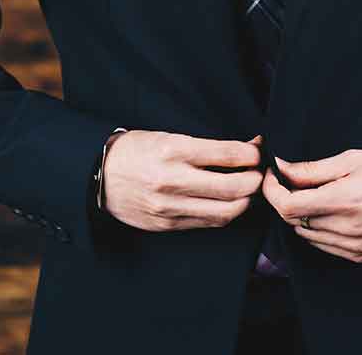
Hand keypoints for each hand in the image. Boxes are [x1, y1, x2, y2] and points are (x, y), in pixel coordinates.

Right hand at [101, 130, 264, 231]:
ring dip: (245, 201)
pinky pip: (207, 223)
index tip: (259, 151)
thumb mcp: (168, 136)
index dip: (251, 154)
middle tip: (261, 173)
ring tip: (249, 190)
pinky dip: (225, 214)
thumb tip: (241, 150)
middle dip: (255, 180)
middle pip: (232, 188)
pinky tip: (230, 203)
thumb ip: (203, 147)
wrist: (100, 175)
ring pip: (224, 211)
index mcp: (173, 150)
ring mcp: (170, 206)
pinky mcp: (167, 225)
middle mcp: (173, 180)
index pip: (226, 154)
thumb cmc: (137, 150)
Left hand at [261, 149, 361, 263]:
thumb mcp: (354, 159)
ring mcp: (354, 248)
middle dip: (285, 200)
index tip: (272, 175)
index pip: (288, 206)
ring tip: (313, 193)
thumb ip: (314, 168)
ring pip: (307, 235)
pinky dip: (318, 229)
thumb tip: (283, 168)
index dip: (272, 191)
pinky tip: (329, 211)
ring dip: (301, 215)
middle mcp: (347, 229)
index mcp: (344, 201)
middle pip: (295, 221)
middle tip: (290, 180)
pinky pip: (326, 247)